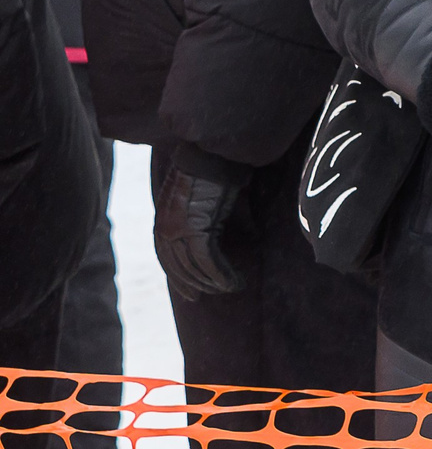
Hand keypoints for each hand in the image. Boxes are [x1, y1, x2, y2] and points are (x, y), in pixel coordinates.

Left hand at [154, 168, 244, 301]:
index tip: (192, 291)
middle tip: (205, 297)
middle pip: (177, 267)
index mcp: (164, 219)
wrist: (215, 150)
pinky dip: (221, 275)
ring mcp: (179, 229)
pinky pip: (209, 261)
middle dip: (192, 284)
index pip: (166, 257)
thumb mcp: (212, 198)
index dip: (179, 276)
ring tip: (229, 288)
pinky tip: (234, 283)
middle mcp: (167, 227)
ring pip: (194, 267)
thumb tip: (249, 236)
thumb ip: (218, 220)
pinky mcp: (197, 228)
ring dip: (212, 282)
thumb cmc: (217, 169)